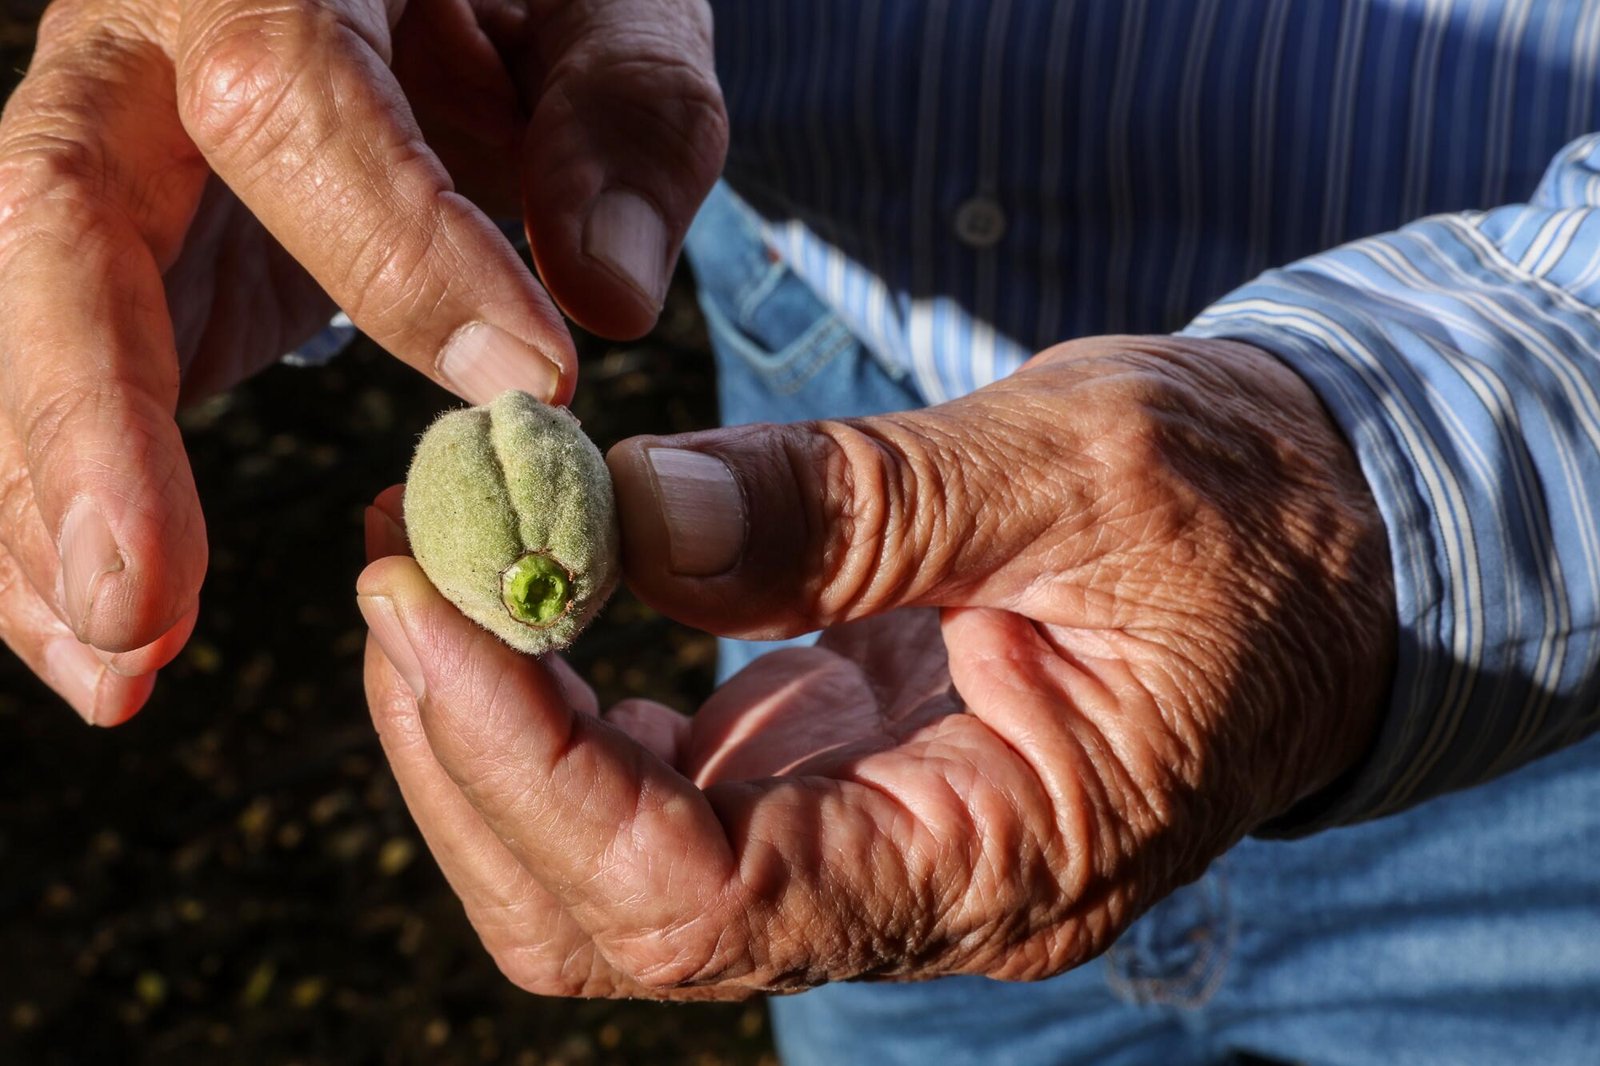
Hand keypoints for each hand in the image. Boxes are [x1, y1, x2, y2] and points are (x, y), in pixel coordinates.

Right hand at [0, 0, 726, 721]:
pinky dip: (68, 518)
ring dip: (48, 514)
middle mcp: (141, 54)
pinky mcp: (116, 260)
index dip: (396, 245)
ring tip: (120, 671)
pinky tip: (110, 639)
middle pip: (55, 215)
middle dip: (89, 421)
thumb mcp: (607, 7)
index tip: (530, 386)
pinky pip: (53, 385)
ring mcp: (105, 160)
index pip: (290, 95)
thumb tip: (606, 297)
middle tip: (145, 602)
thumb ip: (620, 119)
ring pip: (17, 323)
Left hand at [356, 336, 1395, 995]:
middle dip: (472, 752)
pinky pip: (650, 791)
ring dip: (491, 726)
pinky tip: (533, 585)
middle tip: (406, 563)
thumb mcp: (1074, 465)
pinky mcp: (833, 780)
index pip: (706, 899)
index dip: (536, 768)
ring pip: (606, 870)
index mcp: (1000, 860)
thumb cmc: (1244, 510)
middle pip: (615, 916)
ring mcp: (861, 845)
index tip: (437, 604)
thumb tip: (617, 513)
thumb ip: (853, 502)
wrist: (1325, 548)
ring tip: (438, 554)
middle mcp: (912, 893)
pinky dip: (561, 699)